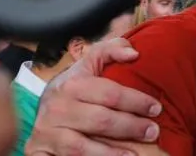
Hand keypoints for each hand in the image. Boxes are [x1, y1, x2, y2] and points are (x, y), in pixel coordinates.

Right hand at [26, 38, 161, 155]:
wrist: (42, 107)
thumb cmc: (75, 85)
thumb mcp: (90, 62)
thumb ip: (112, 50)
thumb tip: (134, 54)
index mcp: (72, 84)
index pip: (110, 94)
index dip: (136, 101)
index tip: (156, 108)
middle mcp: (57, 108)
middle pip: (101, 120)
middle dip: (131, 127)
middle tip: (153, 131)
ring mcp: (47, 131)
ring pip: (83, 146)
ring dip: (112, 153)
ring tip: (135, 154)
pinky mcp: (39, 150)